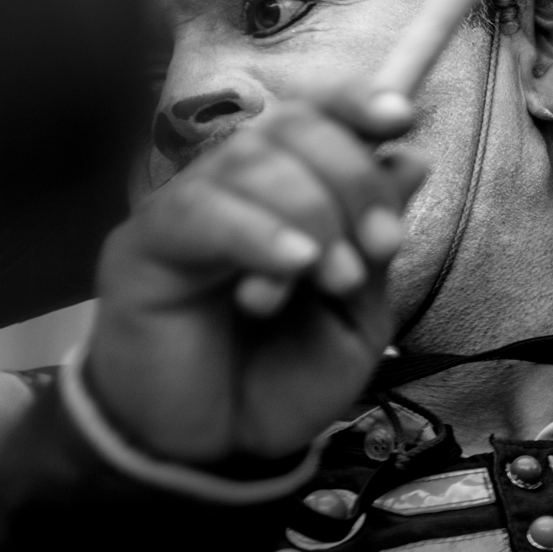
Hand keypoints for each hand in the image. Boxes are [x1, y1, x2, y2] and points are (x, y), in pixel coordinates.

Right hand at [84, 83, 427, 464]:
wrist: (209, 451)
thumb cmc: (278, 379)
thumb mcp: (354, 316)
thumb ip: (374, 241)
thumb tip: (410, 158)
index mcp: (284, 189)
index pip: (312, 113)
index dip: (353, 101)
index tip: (399, 118)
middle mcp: (232, 185)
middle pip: (290, 127)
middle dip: (352, 176)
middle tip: (381, 246)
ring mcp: (184, 208)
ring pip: (249, 161)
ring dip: (313, 211)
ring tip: (338, 276)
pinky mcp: (142, 246)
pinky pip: (200, 213)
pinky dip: (257, 232)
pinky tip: (292, 265)